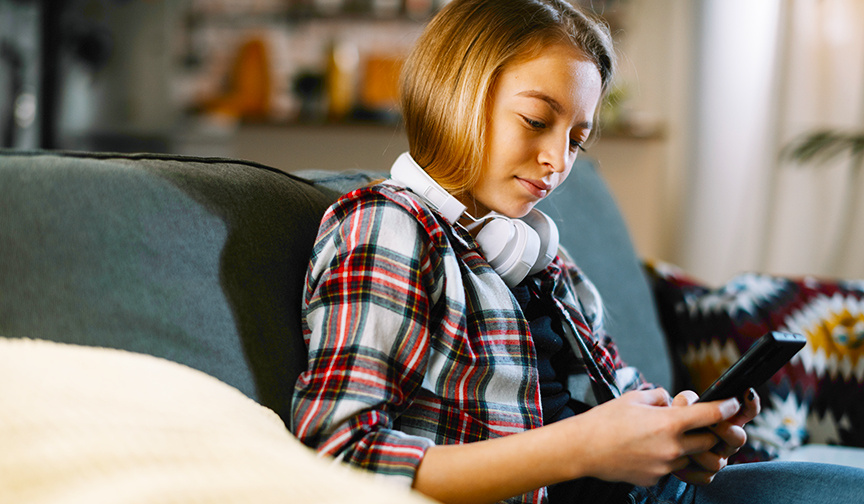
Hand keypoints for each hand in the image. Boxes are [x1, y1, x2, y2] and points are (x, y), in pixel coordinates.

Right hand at [568, 389, 740, 486]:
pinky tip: (646, 451)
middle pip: (709, 442)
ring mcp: (664, 466)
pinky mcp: (655, 479)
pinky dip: (666, 460)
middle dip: (707, 433)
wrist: (583, 448)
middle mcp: (672, 447)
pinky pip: (670, 469)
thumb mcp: (634, 398)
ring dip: (686, 448)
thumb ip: (660, 397)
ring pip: (690, 457)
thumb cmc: (606, 420)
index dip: (727, 408)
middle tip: (696, 425)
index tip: (733, 404)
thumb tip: (672, 401)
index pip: (710, 415)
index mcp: (669, 423)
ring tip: (664, 438)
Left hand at [671, 388, 760, 484]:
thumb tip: (687, 403)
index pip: (746, 411)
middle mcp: (727, 441)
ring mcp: (719, 459)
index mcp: (727, 421)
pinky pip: (704, 476)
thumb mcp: (681, 407)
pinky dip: (688, 469)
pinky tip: (677, 461)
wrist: (658, 443)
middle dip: (725, 430)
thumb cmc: (674, 421)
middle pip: (739, 438)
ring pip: (718, 461)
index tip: (747, 392)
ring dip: (699, 452)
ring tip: (682, 444)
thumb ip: (687, 401)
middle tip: (711, 423)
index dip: (751, 403)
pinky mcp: (705, 475)